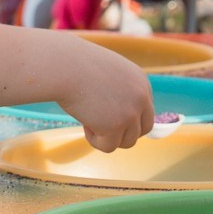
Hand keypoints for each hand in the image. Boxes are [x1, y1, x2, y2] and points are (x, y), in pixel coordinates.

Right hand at [49, 35, 154, 151]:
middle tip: (102, 126)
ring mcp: (131, 112)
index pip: (146, 111)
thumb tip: (119, 118)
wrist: (66, 67)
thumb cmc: (79, 67)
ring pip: (127, 142)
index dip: (128, 119)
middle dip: (124, 132)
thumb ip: (120, 92)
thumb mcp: (109, 74)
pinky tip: (85, 124)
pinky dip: (95, 140)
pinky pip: (108, 146)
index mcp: (141, 82)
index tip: (110, 118)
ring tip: (89, 120)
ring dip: (108, 137)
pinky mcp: (116, 126)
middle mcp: (142, 97)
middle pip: (144, 129)